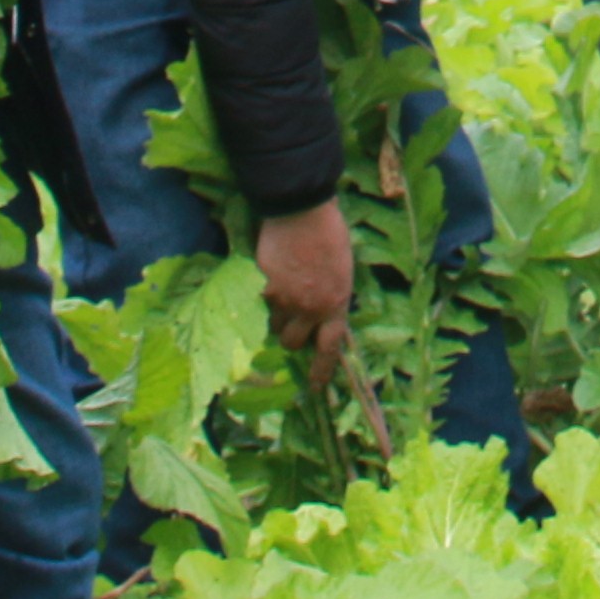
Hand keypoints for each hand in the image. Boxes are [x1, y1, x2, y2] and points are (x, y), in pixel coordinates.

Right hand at [253, 198, 355, 381]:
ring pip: (272, 325)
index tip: (316, 387)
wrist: (302, 211)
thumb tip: (321, 309)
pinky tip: (265, 278)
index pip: (329, 348)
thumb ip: (331, 295)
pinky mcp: (262, 288)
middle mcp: (309, 309)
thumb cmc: (330, 234)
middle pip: (293, 341)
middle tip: (289, 322)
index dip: (322, 370)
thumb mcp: (341, 270)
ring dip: (274, 316)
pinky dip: (260, 296)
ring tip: (278, 294)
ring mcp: (283, 300)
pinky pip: (257, 303)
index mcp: (336, 304)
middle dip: (290, 336)